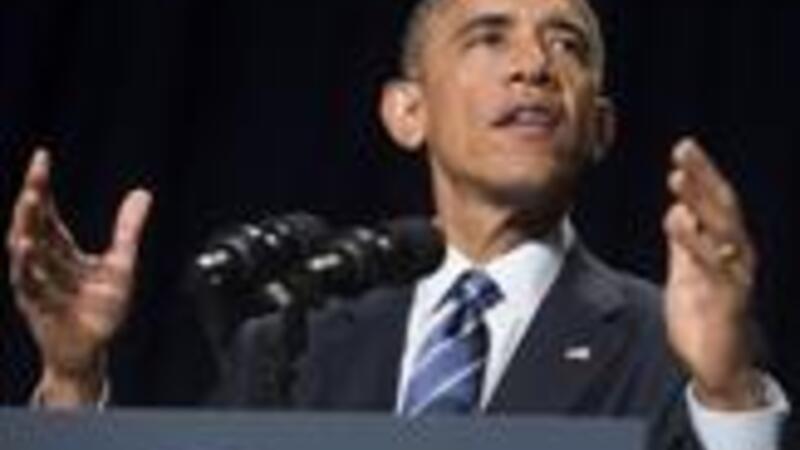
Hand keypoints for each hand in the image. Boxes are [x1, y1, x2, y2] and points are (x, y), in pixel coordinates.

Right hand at [6, 149, 151, 404]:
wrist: (90, 351)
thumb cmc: (100, 308)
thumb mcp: (121, 263)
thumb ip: (127, 228)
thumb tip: (142, 192)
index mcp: (59, 249)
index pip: (47, 211)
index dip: (43, 185)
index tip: (42, 157)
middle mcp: (42, 262)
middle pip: (33, 224)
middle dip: (33, 198)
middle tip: (37, 172)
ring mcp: (36, 283)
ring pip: (25, 250)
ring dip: (27, 225)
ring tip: (31, 199)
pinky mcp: (38, 305)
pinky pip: (28, 283)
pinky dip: (26, 265)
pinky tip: (26, 247)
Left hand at [663, 138, 762, 410]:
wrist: (718, 363)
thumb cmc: (704, 314)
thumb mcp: (688, 269)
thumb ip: (685, 240)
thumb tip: (680, 206)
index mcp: (725, 245)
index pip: (716, 202)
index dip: (703, 174)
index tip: (684, 148)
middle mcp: (736, 254)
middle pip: (723, 207)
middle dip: (704, 176)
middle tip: (684, 148)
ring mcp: (735, 275)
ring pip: (722, 230)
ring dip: (700, 202)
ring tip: (677, 178)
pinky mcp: (728, 299)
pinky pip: (713, 265)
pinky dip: (696, 241)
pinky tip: (678, 220)